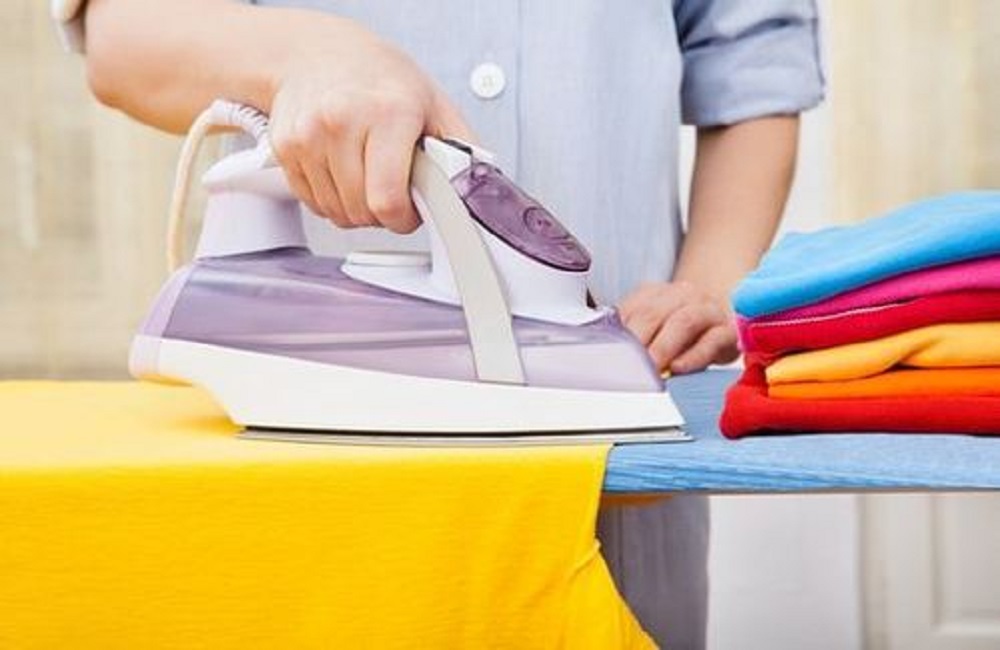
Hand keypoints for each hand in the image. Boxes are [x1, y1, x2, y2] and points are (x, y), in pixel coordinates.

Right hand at [268, 20, 473, 232]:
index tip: (409, 211)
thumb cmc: (379, 78)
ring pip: (337, 212)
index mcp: (387, 113)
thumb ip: (461, 150)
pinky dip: (330, 199)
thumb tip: (480, 188)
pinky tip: (341, 172)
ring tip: (366, 176)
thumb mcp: (434, 104)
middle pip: (362, 211)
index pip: (388, 200)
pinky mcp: (286, 148)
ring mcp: (309, 135)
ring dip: (356, 208)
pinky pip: (313, 202)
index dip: (403, 218)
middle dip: (382, 213)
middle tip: (390, 189)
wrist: (316, 53)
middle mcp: (342, 121)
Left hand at [618, 281, 738, 373]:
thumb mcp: (656, 327)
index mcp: (656, 293)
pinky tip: (679, 368)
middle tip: (626, 367)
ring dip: (662, 348)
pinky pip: (712, 340)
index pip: (630, 309)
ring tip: (650, 370)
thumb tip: (608, 356)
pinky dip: (694, 356)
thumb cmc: (684, 331)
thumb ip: (633, 336)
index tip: (607, 356)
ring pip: (682, 322)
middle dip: (637, 342)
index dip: (617, 334)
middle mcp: (682, 295)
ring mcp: (707, 310)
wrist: (728, 319)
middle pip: (653, 313)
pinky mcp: (729, 331)